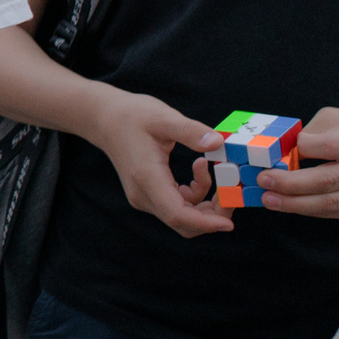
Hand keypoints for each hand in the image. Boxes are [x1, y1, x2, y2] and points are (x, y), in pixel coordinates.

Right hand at [90, 91, 228, 236]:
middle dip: (212, 216)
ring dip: (205, 204)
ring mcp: (145, 197)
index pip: (177, 214)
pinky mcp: (149, 195)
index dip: (205, 223)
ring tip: (212, 171)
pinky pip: (178, 207)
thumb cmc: (133, 116)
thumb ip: (191, 131)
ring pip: (182, 218)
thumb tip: (218, 143)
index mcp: (147, 178)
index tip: (229, 222)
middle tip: (232, 193)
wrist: (105, 120)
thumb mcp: (163, 117)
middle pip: (182, 223)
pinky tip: (198, 170)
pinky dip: (195, 196)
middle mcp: (143, 195)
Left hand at [259, 108, 338, 218]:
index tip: (282, 149)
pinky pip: (331, 212)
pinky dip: (306, 210)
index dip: (305, 148)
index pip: (332, 146)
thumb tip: (281, 151)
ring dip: (294, 203)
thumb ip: (312, 132)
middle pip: (328, 180)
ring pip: (329, 202)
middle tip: (263, 180)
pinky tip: (286, 204)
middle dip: (290, 183)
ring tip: (268, 198)